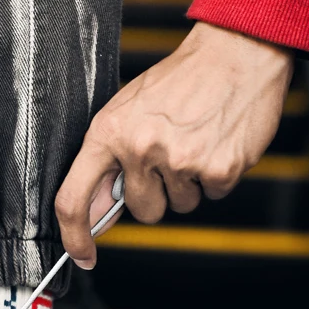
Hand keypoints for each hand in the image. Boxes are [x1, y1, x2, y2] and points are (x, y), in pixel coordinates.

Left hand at [54, 21, 294, 268]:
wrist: (234, 52)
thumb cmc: (179, 81)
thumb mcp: (126, 113)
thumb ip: (109, 163)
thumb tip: (97, 211)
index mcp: (107, 134)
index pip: (74, 199)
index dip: (75, 237)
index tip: (82, 256)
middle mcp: (139, 148)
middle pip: (142, 211)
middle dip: (156, 194)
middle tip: (168, 157)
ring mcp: (179, 160)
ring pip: (179, 205)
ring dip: (187, 185)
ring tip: (192, 143)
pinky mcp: (217, 168)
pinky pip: (211, 195)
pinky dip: (215, 177)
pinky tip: (214, 143)